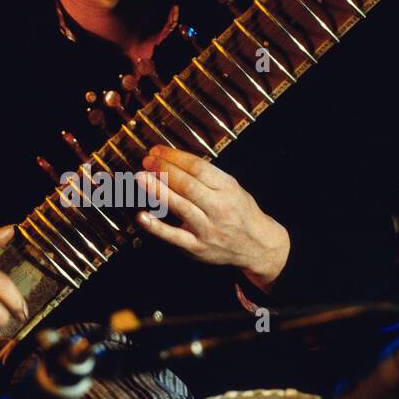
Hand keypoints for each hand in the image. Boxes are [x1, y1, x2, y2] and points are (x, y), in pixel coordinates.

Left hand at [135, 147, 289, 290]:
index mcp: (228, 188)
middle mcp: (219, 208)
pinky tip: (142, 216)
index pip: (198, 167)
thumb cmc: (239, 213)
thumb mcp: (231, 188)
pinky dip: (156, 227)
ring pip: (181, 206)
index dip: (174, 157)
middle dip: (164, 170)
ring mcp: (208, 229)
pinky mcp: (198, 247)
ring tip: (141, 178)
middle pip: (188, 185)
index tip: (157, 151)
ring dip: (158, 191)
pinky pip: (174, 237)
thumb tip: (172, 161)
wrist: (257, 246)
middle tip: (147, 161)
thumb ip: (206, 177)